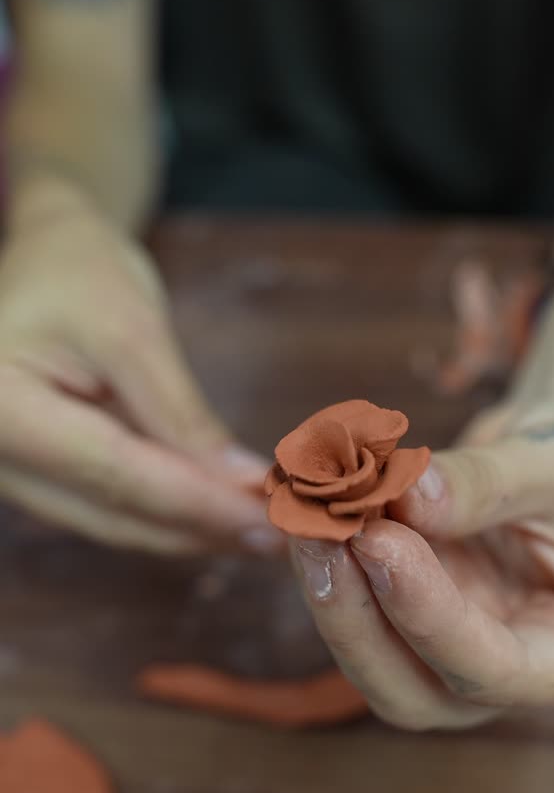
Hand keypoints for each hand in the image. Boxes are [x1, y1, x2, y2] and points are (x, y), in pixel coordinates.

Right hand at [0, 202, 281, 553]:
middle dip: (203, 527)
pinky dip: (173, 513)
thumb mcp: (132, 330)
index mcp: (1, 410)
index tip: (267, 521)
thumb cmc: (77, 273)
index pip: (113, 473)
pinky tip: (226, 513)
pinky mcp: (44, 480)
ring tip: (268, 528)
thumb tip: (242, 484)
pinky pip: (112, 509)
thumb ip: (181, 413)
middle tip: (285, 534)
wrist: (42, 257)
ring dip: (193, 530)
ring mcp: (16, 475)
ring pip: (116, 522)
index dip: (197, 503)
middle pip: (114, 512)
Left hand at [289, 394, 553, 729]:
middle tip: (321, 534)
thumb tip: (407, 496)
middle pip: (415, 694)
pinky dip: (329, 564)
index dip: (428, 617)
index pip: (496, 672)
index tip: (378, 542)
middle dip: (357, 622)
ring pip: (371, 662)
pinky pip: (357, 613)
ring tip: (305, 514)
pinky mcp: (411, 625)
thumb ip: (488, 483)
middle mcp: (517, 681)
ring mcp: (456, 659)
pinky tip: (307, 512)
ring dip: (330, 591)